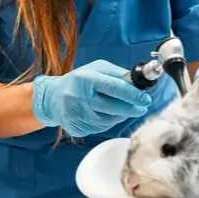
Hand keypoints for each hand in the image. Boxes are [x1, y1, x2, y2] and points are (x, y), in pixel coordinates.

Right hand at [31, 60, 151, 136]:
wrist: (52, 98)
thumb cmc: (79, 80)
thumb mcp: (97, 69)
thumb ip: (118, 75)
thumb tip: (139, 83)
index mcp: (86, 79)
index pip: (113, 87)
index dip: (132, 94)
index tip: (146, 99)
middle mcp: (79, 97)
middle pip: (112, 107)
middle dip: (131, 108)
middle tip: (142, 107)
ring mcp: (76, 115)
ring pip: (109, 120)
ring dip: (121, 115)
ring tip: (124, 109)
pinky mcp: (76, 128)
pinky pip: (100, 128)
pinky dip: (109, 122)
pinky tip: (107, 114)